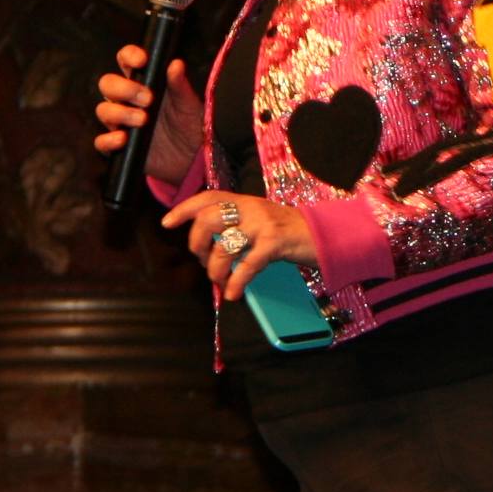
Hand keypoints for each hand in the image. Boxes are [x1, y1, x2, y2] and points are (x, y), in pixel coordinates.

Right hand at [94, 44, 203, 184]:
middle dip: (124, 88)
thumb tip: (176, 64)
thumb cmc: (189, 123)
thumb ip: (180, 85)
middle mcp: (128, 100)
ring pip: (103, 110)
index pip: (125, 61)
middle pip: (108, 84)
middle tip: (148, 99)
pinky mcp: (119, 146)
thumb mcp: (188, 103)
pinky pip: (101, 142)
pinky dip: (108, 140)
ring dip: (120, 113)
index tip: (142, 61)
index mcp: (143, 82)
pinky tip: (123, 139)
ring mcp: (121, 123)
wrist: (192, 157)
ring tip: (143, 120)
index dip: (129, 56)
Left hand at [160, 190, 316, 301]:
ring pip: (224, 247)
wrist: (324, 234)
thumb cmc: (290, 232)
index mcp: (246, 201)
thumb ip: (238, 226)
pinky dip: (236, 283)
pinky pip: (247, 265)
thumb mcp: (261, 220)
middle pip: (208, 220)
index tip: (167, 223)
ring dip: (217, 270)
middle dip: (197, 245)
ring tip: (222, 282)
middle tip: (204, 261)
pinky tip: (234, 294)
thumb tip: (210, 248)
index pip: (208, 198)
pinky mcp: (275, 242)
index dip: (185, 209)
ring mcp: (263, 224)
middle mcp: (251, 207)